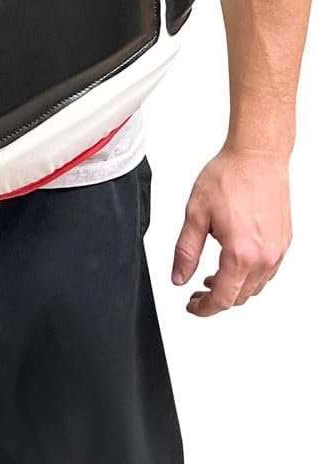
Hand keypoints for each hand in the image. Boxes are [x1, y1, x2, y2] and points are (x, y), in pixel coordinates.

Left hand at [171, 145, 291, 315]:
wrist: (257, 156)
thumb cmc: (230, 176)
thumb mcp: (196, 214)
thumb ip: (186, 251)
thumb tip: (178, 277)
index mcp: (240, 254)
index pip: (222, 298)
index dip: (204, 308)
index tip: (192, 306)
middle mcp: (264, 257)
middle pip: (240, 297)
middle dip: (217, 299)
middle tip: (197, 292)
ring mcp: (278, 250)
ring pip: (256, 287)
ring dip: (234, 289)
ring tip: (213, 277)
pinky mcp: (284, 241)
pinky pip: (268, 272)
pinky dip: (251, 276)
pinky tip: (236, 263)